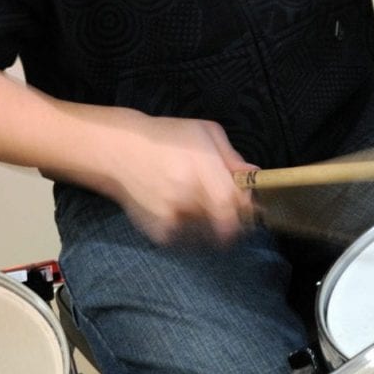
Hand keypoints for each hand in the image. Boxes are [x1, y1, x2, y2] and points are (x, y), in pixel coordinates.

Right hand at [103, 112, 256, 245]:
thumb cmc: (166, 137)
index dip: (245, 208)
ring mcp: (171, 217)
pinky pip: (189, 240)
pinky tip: (184, 212)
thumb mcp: (203, 132)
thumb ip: (231, 156)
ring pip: (209, 235)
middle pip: (225, 226)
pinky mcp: (159, 233)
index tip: (247, 205)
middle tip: (231, 213)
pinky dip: (193, 231)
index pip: (232, 203)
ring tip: (203, 208)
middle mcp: (186, 195)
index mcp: (199, 168)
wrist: (119, 152)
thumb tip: (254, 175)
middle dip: (234, 222)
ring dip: (213, 227)